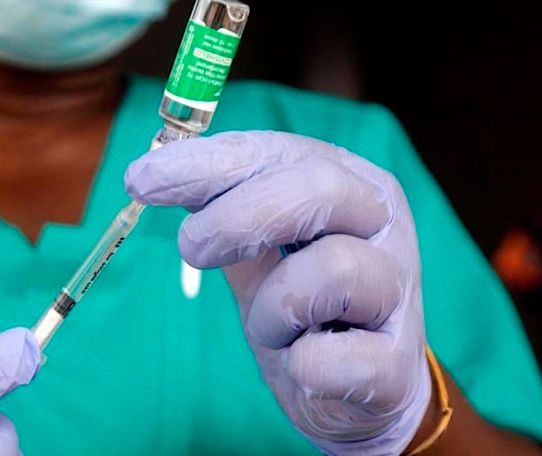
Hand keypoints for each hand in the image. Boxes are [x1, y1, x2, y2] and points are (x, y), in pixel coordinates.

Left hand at [125, 131, 430, 455]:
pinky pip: (331, 359)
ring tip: (272, 326)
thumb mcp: (256, 246)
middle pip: (316, 188)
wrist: (355, 392)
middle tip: (190, 249)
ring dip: (273, 308)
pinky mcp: (397, 363)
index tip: (140, 180)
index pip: (276, 150)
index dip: (206, 163)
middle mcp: (384, 222)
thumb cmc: (300, 305)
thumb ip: (217, 207)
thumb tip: (151, 171)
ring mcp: (400, 288)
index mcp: (348, 179)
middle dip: (237, 218)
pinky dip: (299, 364)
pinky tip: (304, 361)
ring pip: (333, 269)